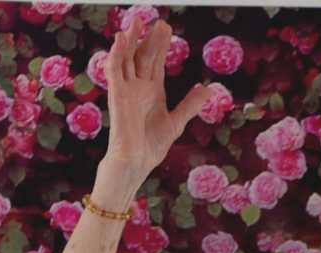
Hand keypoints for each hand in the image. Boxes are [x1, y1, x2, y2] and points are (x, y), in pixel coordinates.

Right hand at [103, 15, 207, 173]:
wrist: (136, 162)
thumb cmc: (151, 146)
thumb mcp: (176, 122)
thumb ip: (189, 105)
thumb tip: (207, 90)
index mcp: (152, 91)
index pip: (156, 62)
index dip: (161, 46)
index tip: (167, 29)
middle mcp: (138, 86)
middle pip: (143, 56)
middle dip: (151, 39)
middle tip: (161, 22)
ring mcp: (126, 89)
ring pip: (127, 58)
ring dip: (130, 39)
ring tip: (137, 21)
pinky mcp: (117, 95)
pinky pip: (114, 70)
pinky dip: (115, 54)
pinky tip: (119, 39)